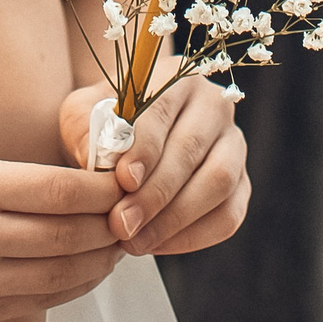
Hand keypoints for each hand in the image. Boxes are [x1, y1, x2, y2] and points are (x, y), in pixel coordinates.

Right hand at [0, 150, 123, 321]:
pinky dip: (69, 286)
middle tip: (130, 215)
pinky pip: (37, 301)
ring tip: (113, 244)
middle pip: (68, 236)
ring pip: (60, 275)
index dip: (104, 192)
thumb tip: (83, 187)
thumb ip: (17, 178)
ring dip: (97, 261)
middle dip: (109, 227)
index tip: (125, 183)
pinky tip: (82, 270)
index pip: (61, 192)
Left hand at [60, 82, 249, 256]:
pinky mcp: (242, 183)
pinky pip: (229, 214)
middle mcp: (213, 105)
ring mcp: (233, 144)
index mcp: (175, 77)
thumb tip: (104, 159)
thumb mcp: (80, 116)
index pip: (164, 108)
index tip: (123, 179)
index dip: (145, 146)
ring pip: (219, 182)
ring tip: (135, 241)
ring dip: (175, 218)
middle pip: (192, 149)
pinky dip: (194, 236)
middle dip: (155, 193)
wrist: (124, 141)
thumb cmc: (102, 125)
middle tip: (121, 223)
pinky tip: (156, 245)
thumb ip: (83, 128)